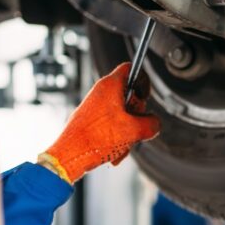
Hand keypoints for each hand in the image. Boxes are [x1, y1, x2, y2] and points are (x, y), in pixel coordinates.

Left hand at [39, 62, 159, 182]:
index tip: (145, 97)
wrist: (70, 156)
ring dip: (127, 131)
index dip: (143, 82)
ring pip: (121, 114)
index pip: (131, 69)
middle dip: (136, 115)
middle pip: (129, 95)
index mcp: (110, 86)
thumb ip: (152, 123)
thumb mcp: (134, 131)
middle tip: (135, 126)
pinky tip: (114, 151)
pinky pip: (111, 125)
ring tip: (122, 145)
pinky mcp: (90, 120)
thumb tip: (154, 124)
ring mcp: (94, 106)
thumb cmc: (95, 139)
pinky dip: (116, 138)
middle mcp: (101, 93)